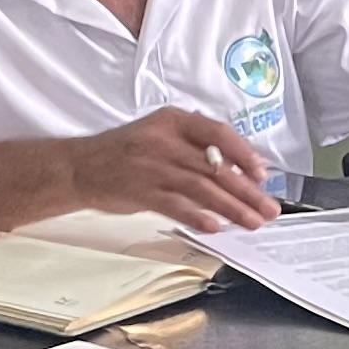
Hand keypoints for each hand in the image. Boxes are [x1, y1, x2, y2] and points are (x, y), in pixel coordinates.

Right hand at [70, 108, 278, 231]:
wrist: (80, 166)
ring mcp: (151, 165)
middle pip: (216, 166)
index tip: (262, 174)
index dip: (245, 154)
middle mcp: (163, 140)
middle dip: (247, 190)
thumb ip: (195, 146)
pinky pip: (175, 205)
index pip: (219, 133)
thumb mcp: (160, 135)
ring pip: (202, 187)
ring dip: (231, 207)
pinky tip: (215, 227)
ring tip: (251, 222)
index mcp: (173, 121)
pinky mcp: (140, 190)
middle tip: (268, 208)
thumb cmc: (126, 153)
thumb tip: (239, 168)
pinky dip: (197, 216)